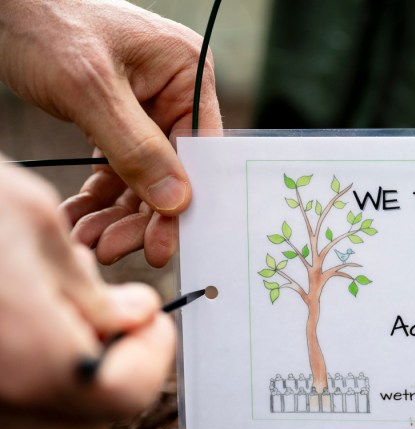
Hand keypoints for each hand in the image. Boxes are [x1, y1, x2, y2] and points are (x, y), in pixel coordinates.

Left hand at [0, 0, 221, 266]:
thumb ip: (135, 147)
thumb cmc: (44, 20)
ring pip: (142, 176)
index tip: (162, 246)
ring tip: (90, 241)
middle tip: (114, 250)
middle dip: (141, 216)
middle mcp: (174, 93)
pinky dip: (97, 196)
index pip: (199, 151)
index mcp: (187, 73)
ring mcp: (147, 107)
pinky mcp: (117, 118)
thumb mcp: (89, 87)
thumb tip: (177, 203)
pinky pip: (115, 167)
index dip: (184, 202)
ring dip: (116, 214)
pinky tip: (81, 219)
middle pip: (172, 171)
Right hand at [0, 158, 174, 428]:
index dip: (154, 356)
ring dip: (77, 377)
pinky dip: (32, 377)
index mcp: (27, 356)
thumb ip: (90, 287)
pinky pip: (8, 410)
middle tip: (117, 315)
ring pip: (48, 424)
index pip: (125, 395)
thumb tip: (135, 317)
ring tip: (59, 306)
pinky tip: (21, 318)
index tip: (154, 317)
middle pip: (92, 424)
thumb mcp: (33, 221)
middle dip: (120, 370)